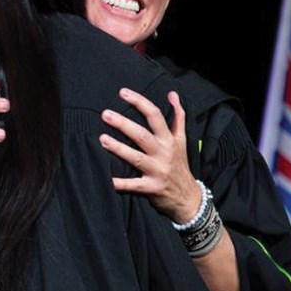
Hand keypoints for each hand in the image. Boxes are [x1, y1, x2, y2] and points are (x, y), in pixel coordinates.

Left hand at [99, 88, 201, 221]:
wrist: (188, 197)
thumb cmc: (180, 164)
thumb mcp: (182, 139)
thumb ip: (178, 116)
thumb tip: (172, 94)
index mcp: (169, 139)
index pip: (155, 115)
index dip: (139, 102)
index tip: (123, 93)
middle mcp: (163, 153)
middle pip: (142, 135)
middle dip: (123, 124)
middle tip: (105, 114)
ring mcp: (157, 171)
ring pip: (136, 158)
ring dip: (119, 148)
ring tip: (102, 139)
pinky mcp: (151, 188)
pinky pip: (133, 185)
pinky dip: (120, 183)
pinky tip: (106, 177)